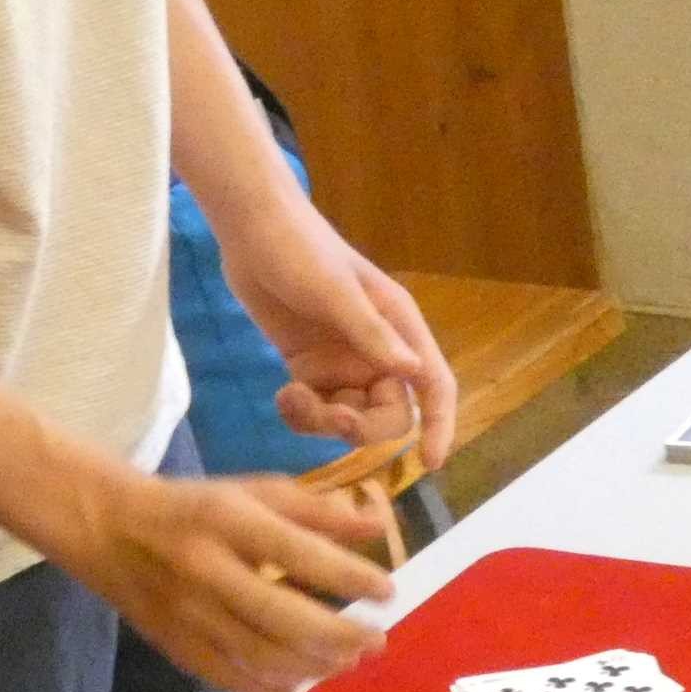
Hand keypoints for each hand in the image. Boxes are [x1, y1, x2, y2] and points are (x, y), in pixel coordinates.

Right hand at [60, 469, 393, 691]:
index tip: (387, 592)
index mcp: (227, 520)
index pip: (298, 553)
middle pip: (283, 617)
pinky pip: (230, 679)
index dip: (348, 576)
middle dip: (340, 635)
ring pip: (261, 655)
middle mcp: (207, 570)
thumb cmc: (194, 506)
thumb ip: (313, 510)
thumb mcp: (251, 492)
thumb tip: (375, 529)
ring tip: (348, 660)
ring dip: (315, 665)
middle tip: (377, 640)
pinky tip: (298, 683)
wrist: (108, 529)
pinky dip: (270, 689)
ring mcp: (189, 615)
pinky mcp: (176, 646)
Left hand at [214, 198, 457, 471]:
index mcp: (399, 326)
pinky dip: (302, 413)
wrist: (251, 229)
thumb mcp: (335, 292)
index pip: (433, 385)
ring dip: (323, 422)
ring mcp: (341, 360)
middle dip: (360, 426)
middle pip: (388, 414)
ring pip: (349, 417)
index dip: (439, 425)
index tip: (431, 462)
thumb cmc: (300, 248)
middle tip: (328, 416)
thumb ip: (371, 334)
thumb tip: (414, 373)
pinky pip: (317, 408)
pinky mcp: (308, 366)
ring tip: (292, 399)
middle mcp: (377, 349)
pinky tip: (283, 396)